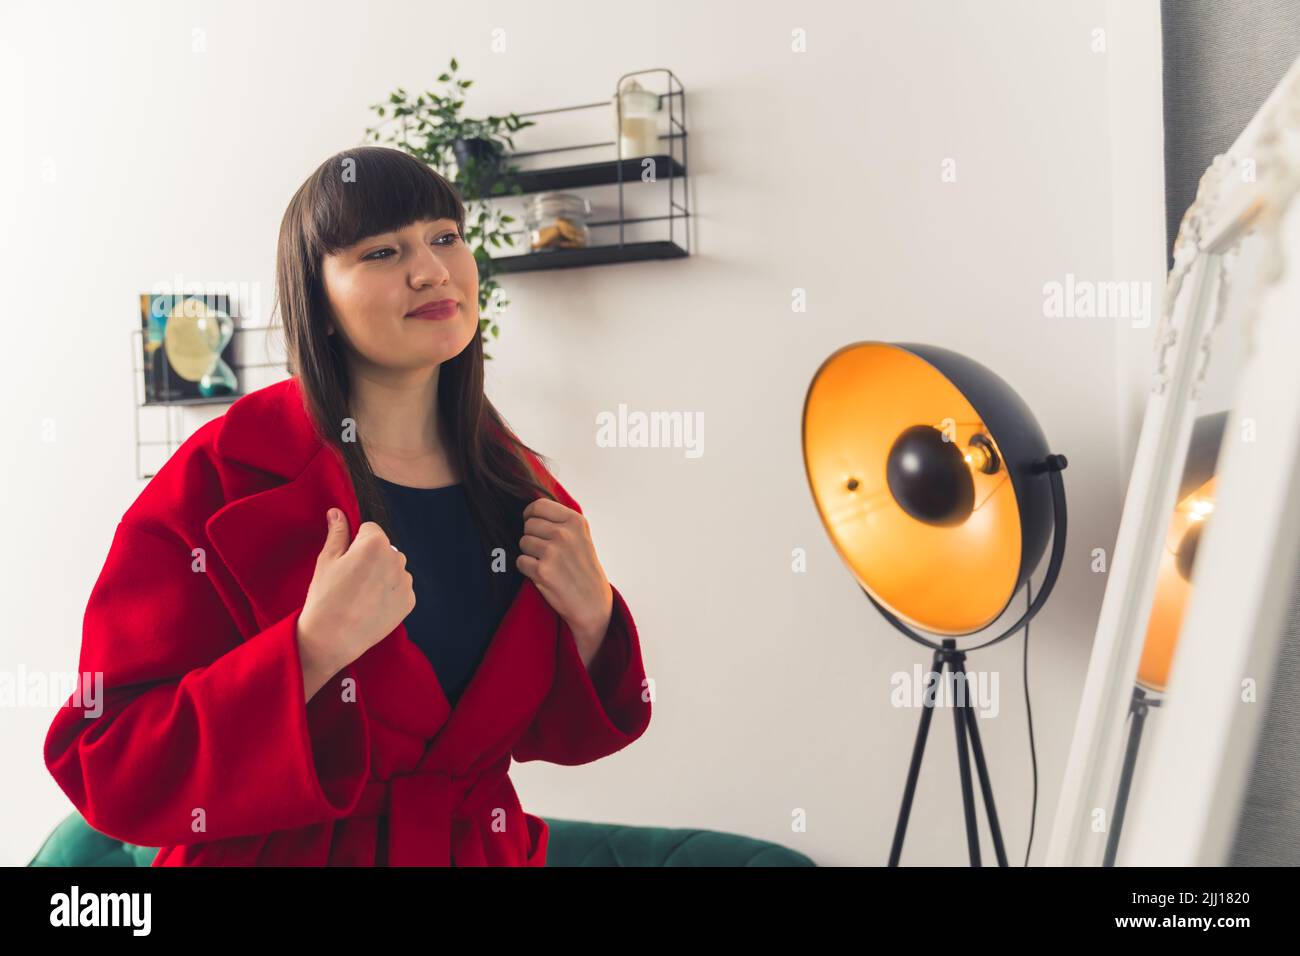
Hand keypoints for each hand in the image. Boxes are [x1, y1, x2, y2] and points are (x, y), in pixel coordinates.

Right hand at [298, 509, 414, 674]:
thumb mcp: (327, 560)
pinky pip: (400, 588)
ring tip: (360, 595)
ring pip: (393, 568)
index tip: (345, 561)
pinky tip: (371, 605)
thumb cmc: (326, 597)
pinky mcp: (409, 601)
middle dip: (371, 558)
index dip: (355, 543)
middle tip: (351, 580)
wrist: (333, 638)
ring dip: (382, 575)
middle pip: (384, 548)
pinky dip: (389, 593)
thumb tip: (337, 512)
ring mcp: (406, 581)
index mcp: (376, 543)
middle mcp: (397, 558)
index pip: (370, 529)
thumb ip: (337, 533)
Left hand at [517, 497, 612, 645]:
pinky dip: (527, 569)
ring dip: (529, 553)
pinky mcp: (542, 571)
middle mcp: (564, 534)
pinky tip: (543, 575)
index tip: (531, 523)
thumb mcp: (581, 536)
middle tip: (545, 551)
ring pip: (523, 542)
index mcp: (575, 521)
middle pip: (528, 525)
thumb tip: (530, 510)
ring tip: (546, 563)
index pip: (539, 505)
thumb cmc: (583, 568)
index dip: (530, 514)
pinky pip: (521, 561)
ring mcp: (553, 552)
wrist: (592, 602)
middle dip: (532, 537)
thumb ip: (560, 521)